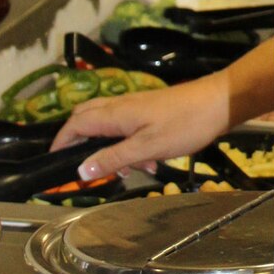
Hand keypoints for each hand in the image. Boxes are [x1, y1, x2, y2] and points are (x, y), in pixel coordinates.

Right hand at [51, 73, 231, 181]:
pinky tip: (150, 162)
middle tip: (90, 168)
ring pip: (109, 127)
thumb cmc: (185, 124)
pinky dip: (132, 146)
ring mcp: (136, 107)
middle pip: (86, 120)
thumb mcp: (147, 148)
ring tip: (131, 170)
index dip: (61, 143)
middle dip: (82, 145)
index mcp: (114, 114)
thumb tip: (81, 170)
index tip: (54, 162)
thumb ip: (113, 159)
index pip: (74, 125)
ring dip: (113, 149)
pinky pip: (130, 129)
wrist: (219, 103)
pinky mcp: (151, 111)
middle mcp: (120, 106)